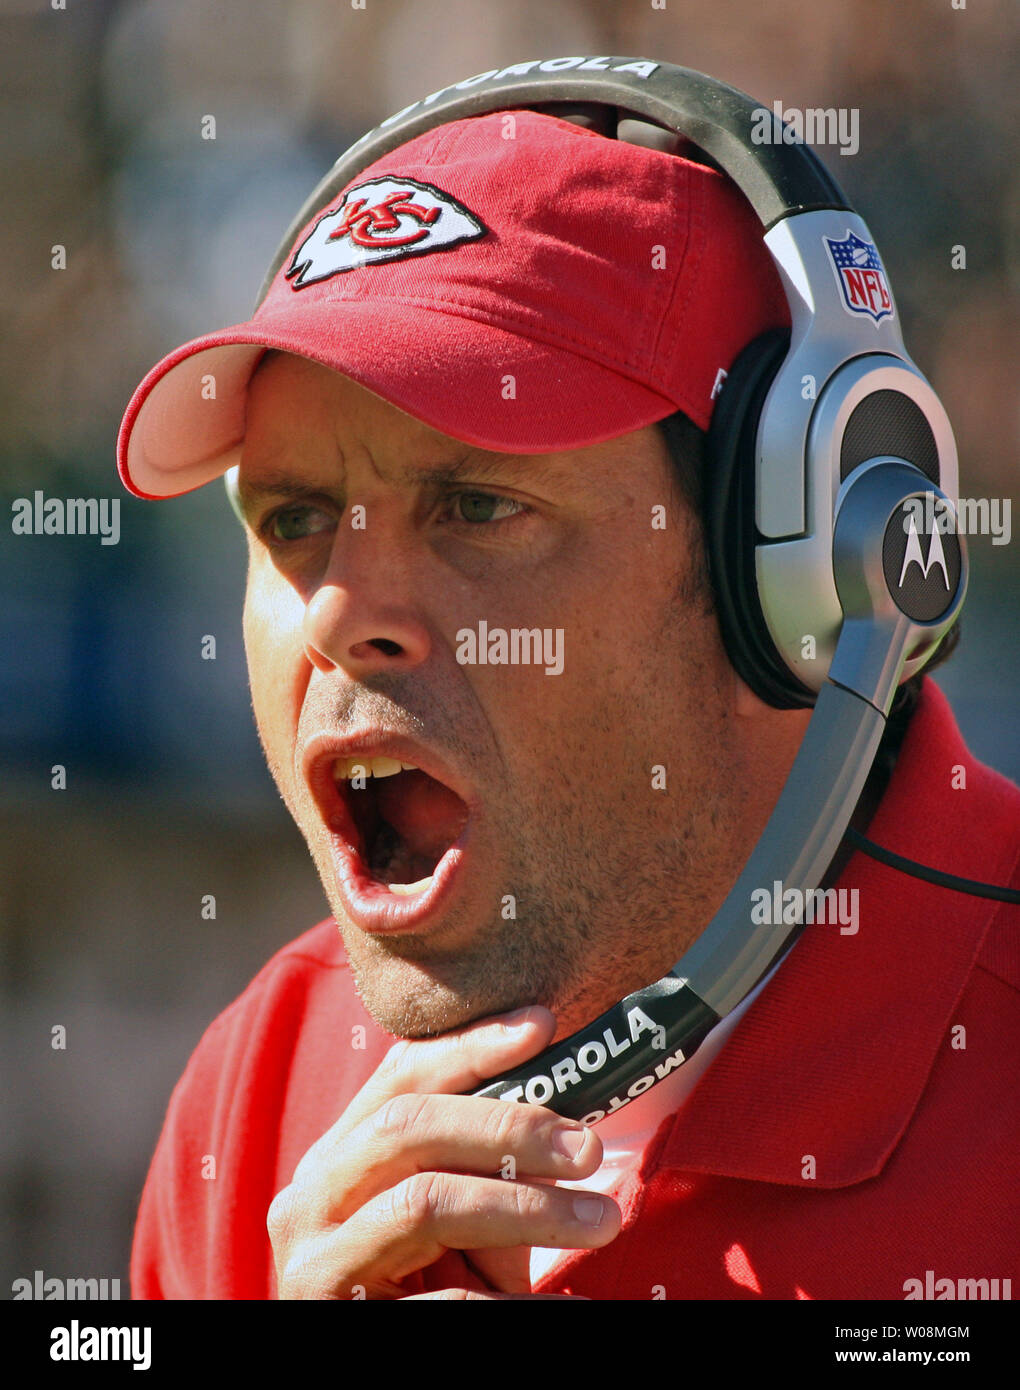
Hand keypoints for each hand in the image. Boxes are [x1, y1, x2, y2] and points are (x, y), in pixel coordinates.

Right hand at [267, 1006, 620, 1298]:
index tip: (544, 1026)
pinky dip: (515, 1302)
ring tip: (603, 1221)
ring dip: (526, 1205)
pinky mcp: (341, 1324)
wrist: (390, 1360)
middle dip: (506, 1126)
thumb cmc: (432, 1290)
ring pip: (426, 1203)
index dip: (470, 1046)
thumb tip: (569, 1129)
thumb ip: (486, 1171)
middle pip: (407, 1128)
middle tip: (589, 1147)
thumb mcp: (455, 1222)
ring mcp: (317, 1265)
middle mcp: (309, 1201)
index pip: (399, 1077)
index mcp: (336, 1158)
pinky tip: (571, 1306)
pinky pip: (446, 1302)